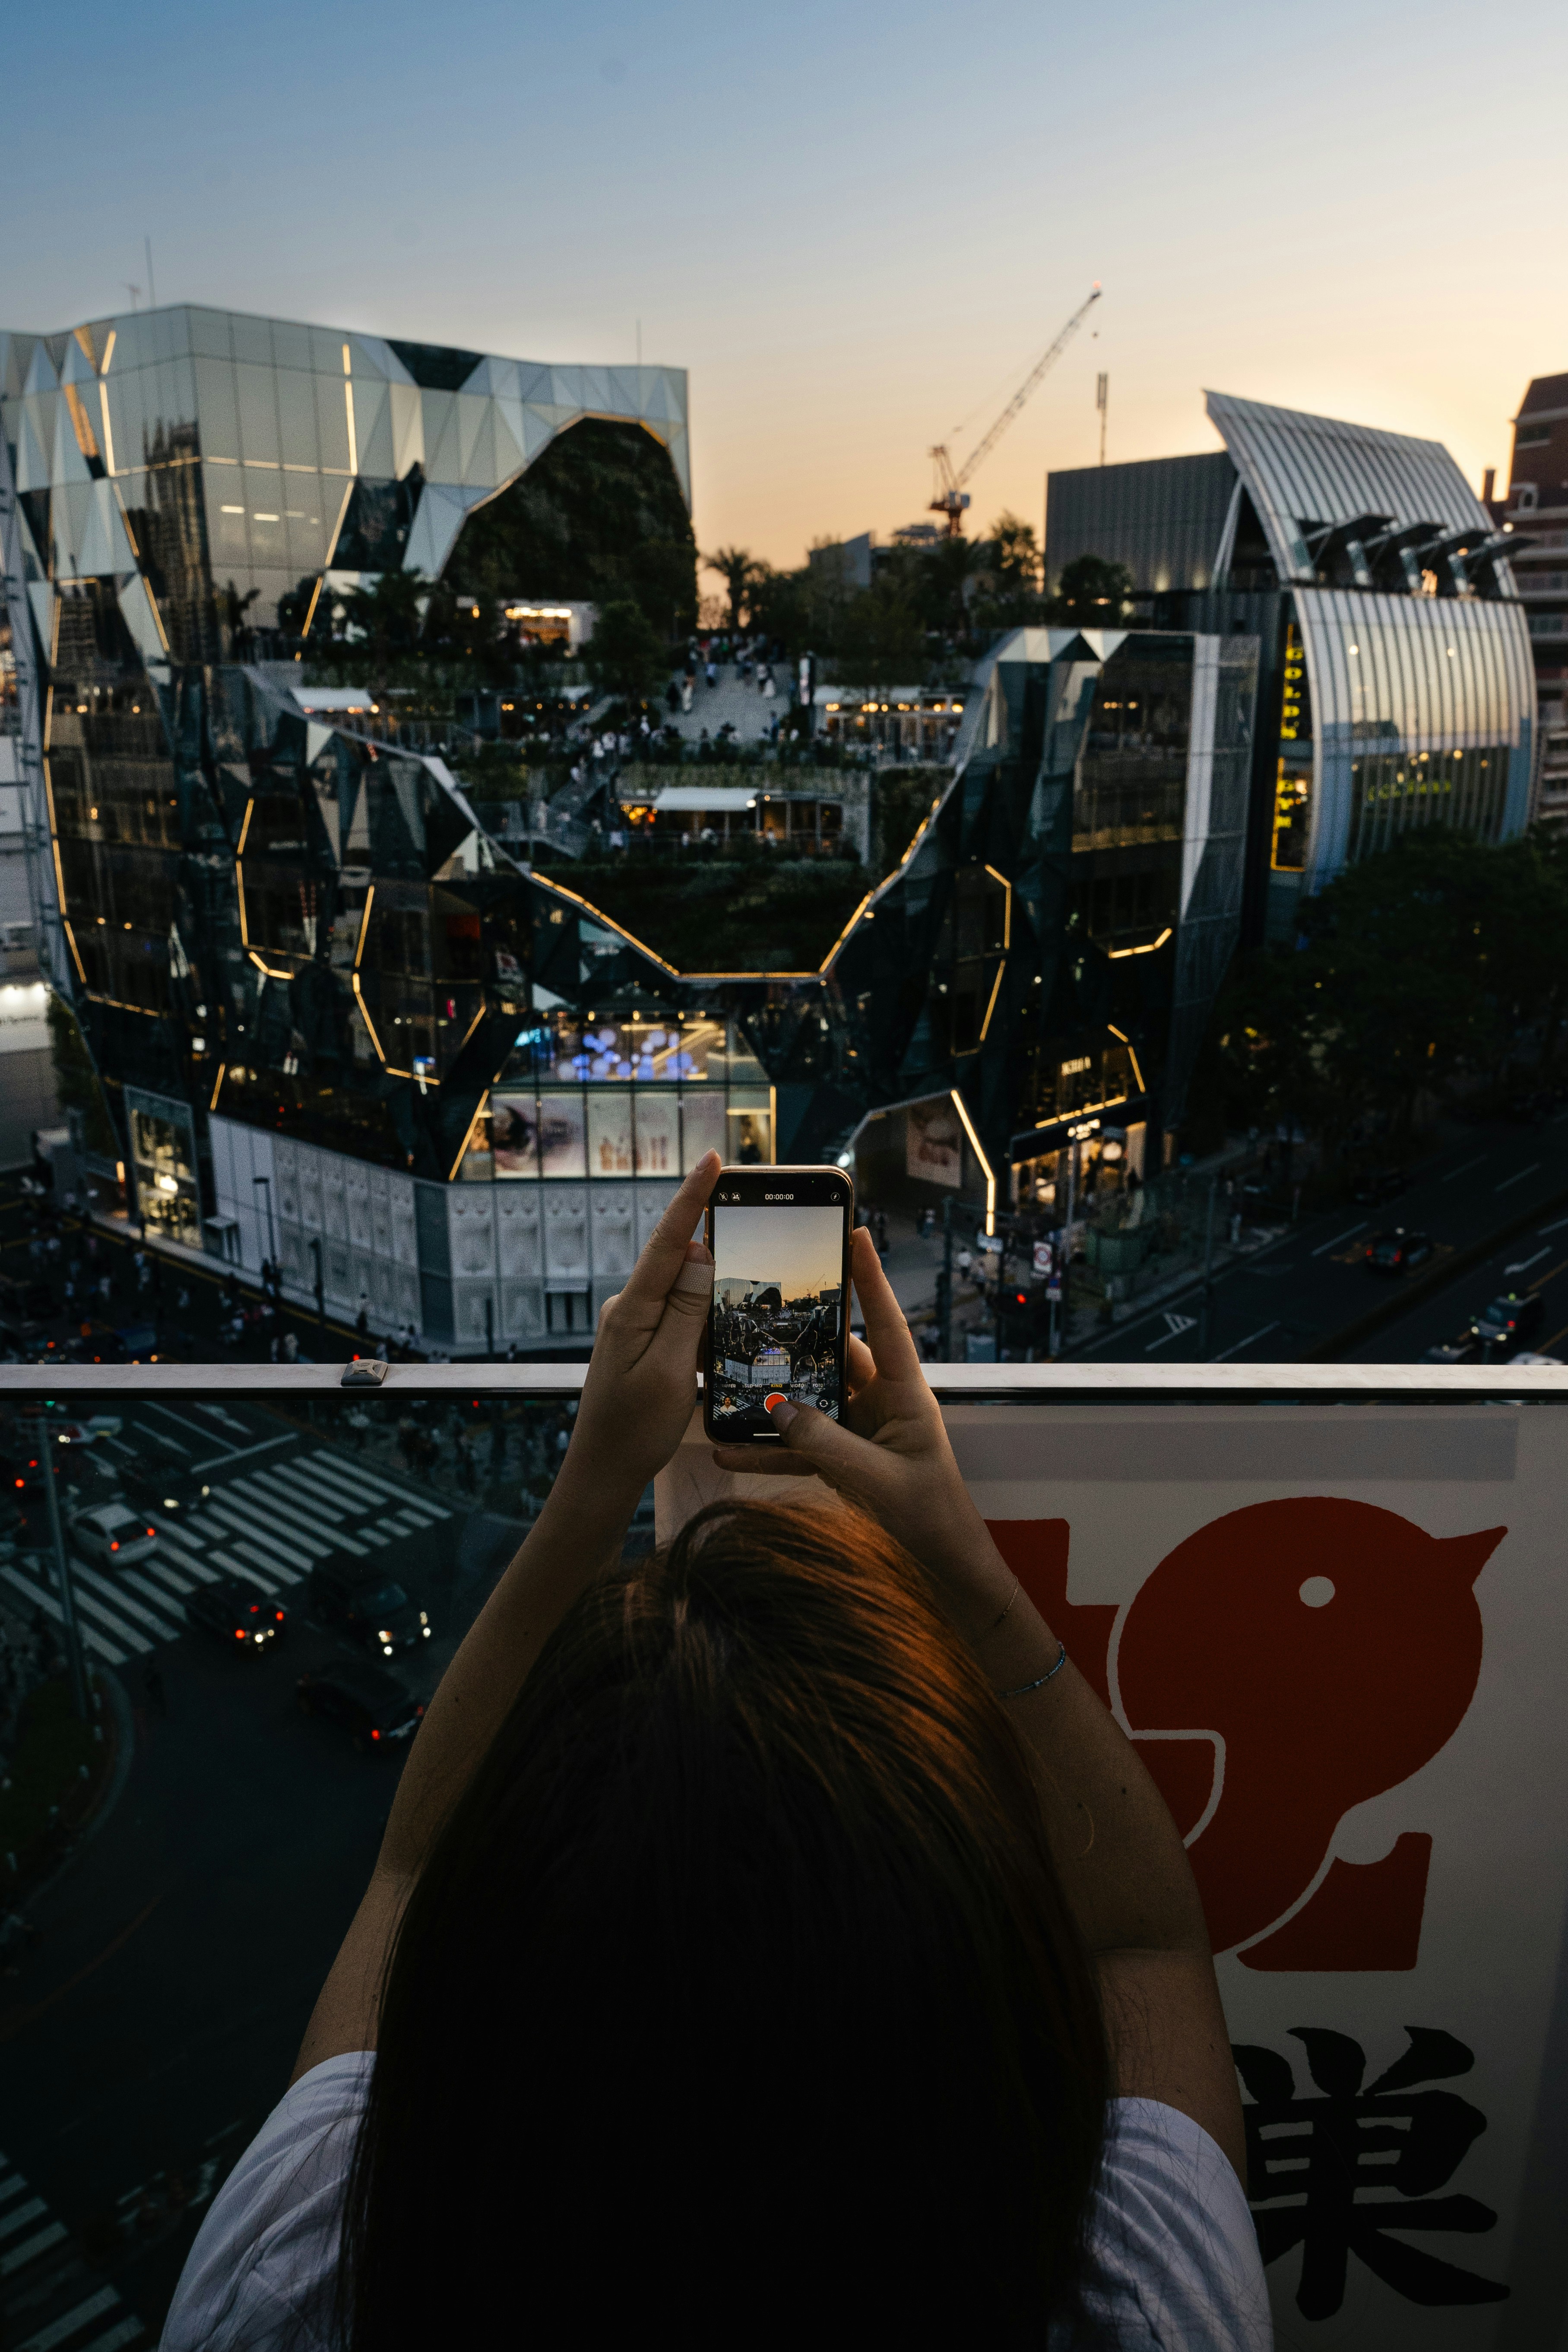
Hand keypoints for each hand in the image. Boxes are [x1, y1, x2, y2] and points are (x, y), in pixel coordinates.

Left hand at [563, 1151, 717, 1502]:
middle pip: (679, 1261)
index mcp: (632, 1310)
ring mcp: (634, 1324)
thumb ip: (685, 1311)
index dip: (692, 1199)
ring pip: (683, 1291)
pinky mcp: (642, 1341)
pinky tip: (721, 1331)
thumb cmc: (634, 1430)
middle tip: (753, 1221)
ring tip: (745, 1287)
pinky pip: (679, 1314)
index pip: (668, 1243)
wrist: (601, 1473)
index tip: (712, 1160)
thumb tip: (699, 1254)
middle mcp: (629, 1308)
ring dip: (712, 1289)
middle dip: (715, 1241)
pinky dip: (703, 1316)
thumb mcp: (669, 1371)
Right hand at [711, 1228, 1011, 1638]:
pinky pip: (799, 1444)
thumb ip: (824, 1444)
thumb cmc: (926, 1516)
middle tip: (759, 1308)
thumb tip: (776, 1409)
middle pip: (835, 1355)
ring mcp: (860, 1428)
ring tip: (727, 1383)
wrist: (941, 1564)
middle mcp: (881, 1401)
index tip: (855, 1233)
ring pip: (809, 1400)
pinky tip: (727, 1451)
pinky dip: (767, 1449)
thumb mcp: (874, 1479)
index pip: (885, 1323)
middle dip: (798, 1337)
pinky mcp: (843, 1457)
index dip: (869, 1279)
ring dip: (771, 1400)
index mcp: (904, 1392)